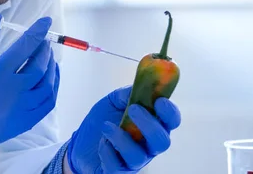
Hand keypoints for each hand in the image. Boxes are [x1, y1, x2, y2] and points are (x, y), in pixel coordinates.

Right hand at [0, 13, 59, 154]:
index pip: (24, 48)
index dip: (37, 32)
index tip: (45, 21)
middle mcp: (12, 94)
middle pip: (38, 66)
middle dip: (44, 48)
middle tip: (43, 39)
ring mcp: (21, 111)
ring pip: (47, 85)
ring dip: (51, 66)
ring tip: (47, 55)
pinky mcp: (25, 122)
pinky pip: (48, 102)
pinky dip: (53, 85)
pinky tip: (50, 75)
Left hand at [66, 86, 180, 172]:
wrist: (80, 143)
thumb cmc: (102, 121)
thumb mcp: (112, 102)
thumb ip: (125, 94)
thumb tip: (136, 87)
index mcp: (152, 125)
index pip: (171, 121)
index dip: (170, 112)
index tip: (160, 101)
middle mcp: (147, 145)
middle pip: (162, 142)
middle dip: (150, 125)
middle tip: (133, 109)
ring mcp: (134, 161)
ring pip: (138, 157)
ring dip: (122, 139)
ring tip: (106, 126)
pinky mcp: (117, 171)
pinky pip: (117, 167)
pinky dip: (107, 151)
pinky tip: (101, 142)